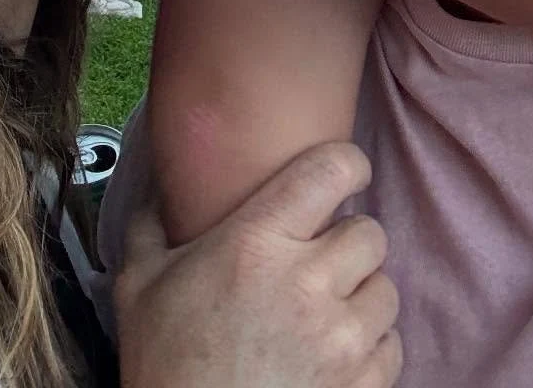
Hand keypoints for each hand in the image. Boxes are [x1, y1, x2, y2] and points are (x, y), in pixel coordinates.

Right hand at [116, 141, 400, 387]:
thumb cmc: (165, 368)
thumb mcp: (140, 288)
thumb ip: (150, 226)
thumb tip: (159, 186)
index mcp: (256, 243)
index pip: (333, 169)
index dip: (347, 164)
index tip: (342, 176)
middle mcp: (307, 284)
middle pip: (371, 233)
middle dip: (349, 243)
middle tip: (323, 261)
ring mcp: (340, 341)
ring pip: (386, 291)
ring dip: (362, 297)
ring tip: (328, 312)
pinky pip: (391, 348)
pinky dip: (372, 349)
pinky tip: (336, 355)